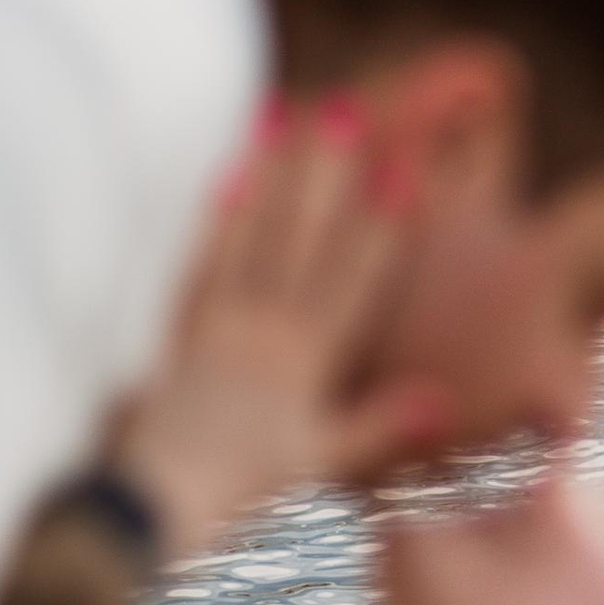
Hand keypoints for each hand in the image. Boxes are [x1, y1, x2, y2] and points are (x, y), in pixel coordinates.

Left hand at [109, 99, 449, 563]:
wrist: (159, 496)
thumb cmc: (246, 485)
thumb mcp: (324, 461)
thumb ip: (381, 423)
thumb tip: (444, 399)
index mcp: (308, 359)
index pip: (353, 278)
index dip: (380, 223)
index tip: (402, 169)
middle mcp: (265, 327)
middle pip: (301, 238)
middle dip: (326, 171)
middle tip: (344, 109)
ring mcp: (219, 319)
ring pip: (252, 235)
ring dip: (273, 173)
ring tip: (284, 115)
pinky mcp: (180, 324)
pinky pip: (202, 257)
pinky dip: (218, 214)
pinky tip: (230, 172)